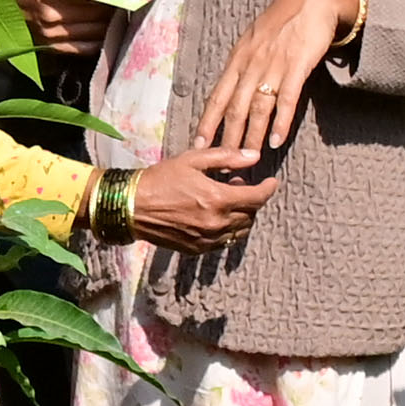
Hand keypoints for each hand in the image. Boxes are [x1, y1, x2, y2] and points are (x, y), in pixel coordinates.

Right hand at [9, 0, 114, 56]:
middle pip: (96, 15)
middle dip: (112, 7)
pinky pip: (86, 48)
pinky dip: (100, 40)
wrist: (5, 0)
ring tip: (114, 11)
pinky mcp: (54, 48)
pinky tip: (104, 29)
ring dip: (109, 24)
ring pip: (94, 32)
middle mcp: (50, 16)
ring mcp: (52, 35)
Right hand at [129, 146, 275, 250]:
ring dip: (242, 217)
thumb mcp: (194, 160)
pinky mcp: (197, 249)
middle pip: (251, 215)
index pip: (257, 198)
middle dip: (252, 200)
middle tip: (240, 186)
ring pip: (240, 231)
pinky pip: (224, 242)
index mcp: (218, 199)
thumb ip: (228, 158)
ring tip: (228, 201)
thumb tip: (254, 156)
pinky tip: (216, 216)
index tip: (271, 182)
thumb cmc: (161, 178)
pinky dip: (228, 230)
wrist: (132, 206)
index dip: (268, 189)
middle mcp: (216, 222)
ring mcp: (207, 239)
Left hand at [194, 0, 356, 158]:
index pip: (217, 96)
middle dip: (227, 137)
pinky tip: (277, 140)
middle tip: (222, 162)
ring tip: (249, 157)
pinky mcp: (297, 65)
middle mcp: (252, 63)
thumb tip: (234, 89)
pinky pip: (287, 99)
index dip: (207, 122)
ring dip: (253, 135)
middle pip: (235, 107)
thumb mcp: (256, 39)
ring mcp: (274, 64)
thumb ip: (245, 64)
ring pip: (258, 107)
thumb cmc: (284, 19)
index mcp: (239, 58)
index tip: (198, 145)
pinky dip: (281, 122)